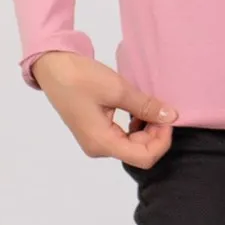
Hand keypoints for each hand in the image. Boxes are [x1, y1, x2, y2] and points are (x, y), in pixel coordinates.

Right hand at [31, 51, 179, 167]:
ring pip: (133, 145)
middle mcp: (98, 148)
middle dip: (156, 133)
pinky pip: (123, 137)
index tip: (167, 117)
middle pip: (139, 153)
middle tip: (162, 109)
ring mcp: (96, 141)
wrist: (53, 66)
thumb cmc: (80, 78)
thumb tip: (171, 116)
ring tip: (150, 107)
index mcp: (102, 143)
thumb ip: (146, 106)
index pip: (144, 157)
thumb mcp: (117, 89)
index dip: (162, 140)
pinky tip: (138, 109)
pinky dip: (136, 126)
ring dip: (147, 129)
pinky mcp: (95, 132)